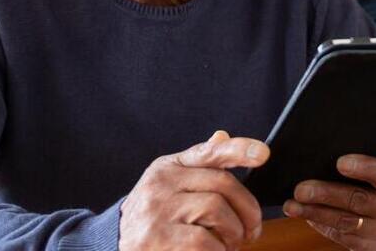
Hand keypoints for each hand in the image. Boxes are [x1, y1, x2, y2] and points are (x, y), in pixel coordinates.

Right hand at [119, 130, 268, 250]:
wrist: (112, 245)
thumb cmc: (152, 216)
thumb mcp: (169, 185)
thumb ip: (197, 166)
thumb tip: (223, 136)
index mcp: (169, 166)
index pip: (209, 151)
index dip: (238, 149)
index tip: (263, 153)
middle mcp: (162, 183)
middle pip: (221, 185)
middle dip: (246, 209)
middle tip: (252, 229)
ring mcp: (158, 212)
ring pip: (216, 211)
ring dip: (234, 232)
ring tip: (232, 243)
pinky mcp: (158, 241)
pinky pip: (205, 242)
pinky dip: (219, 250)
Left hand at [283, 155, 375, 249]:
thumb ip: (375, 156)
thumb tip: (334, 144)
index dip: (364, 168)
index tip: (340, 162)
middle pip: (360, 201)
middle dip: (327, 195)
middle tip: (301, 188)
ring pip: (347, 223)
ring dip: (316, 213)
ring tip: (293, 205)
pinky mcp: (373, 248)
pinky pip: (345, 238)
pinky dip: (323, 225)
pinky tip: (307, 214)